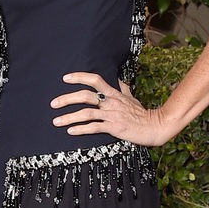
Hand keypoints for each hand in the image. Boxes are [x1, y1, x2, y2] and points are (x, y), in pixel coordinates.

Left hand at [50, 72, 175, 146]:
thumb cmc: (142, 113)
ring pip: (86, 113)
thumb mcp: (132, 97)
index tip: (65, 78)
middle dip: (67, 99)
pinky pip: (94, 128)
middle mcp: (111, 102)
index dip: (79, 77)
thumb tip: (118, 78)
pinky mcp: (114, 128)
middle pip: (85, 96)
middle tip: (53, 103)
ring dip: (69, 117)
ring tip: (56, 121)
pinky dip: (81, 129)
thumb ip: (122, 88)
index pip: (95, 80)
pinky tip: (70, 131)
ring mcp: (112, 115)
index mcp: (114, 94)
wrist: (155, 126)